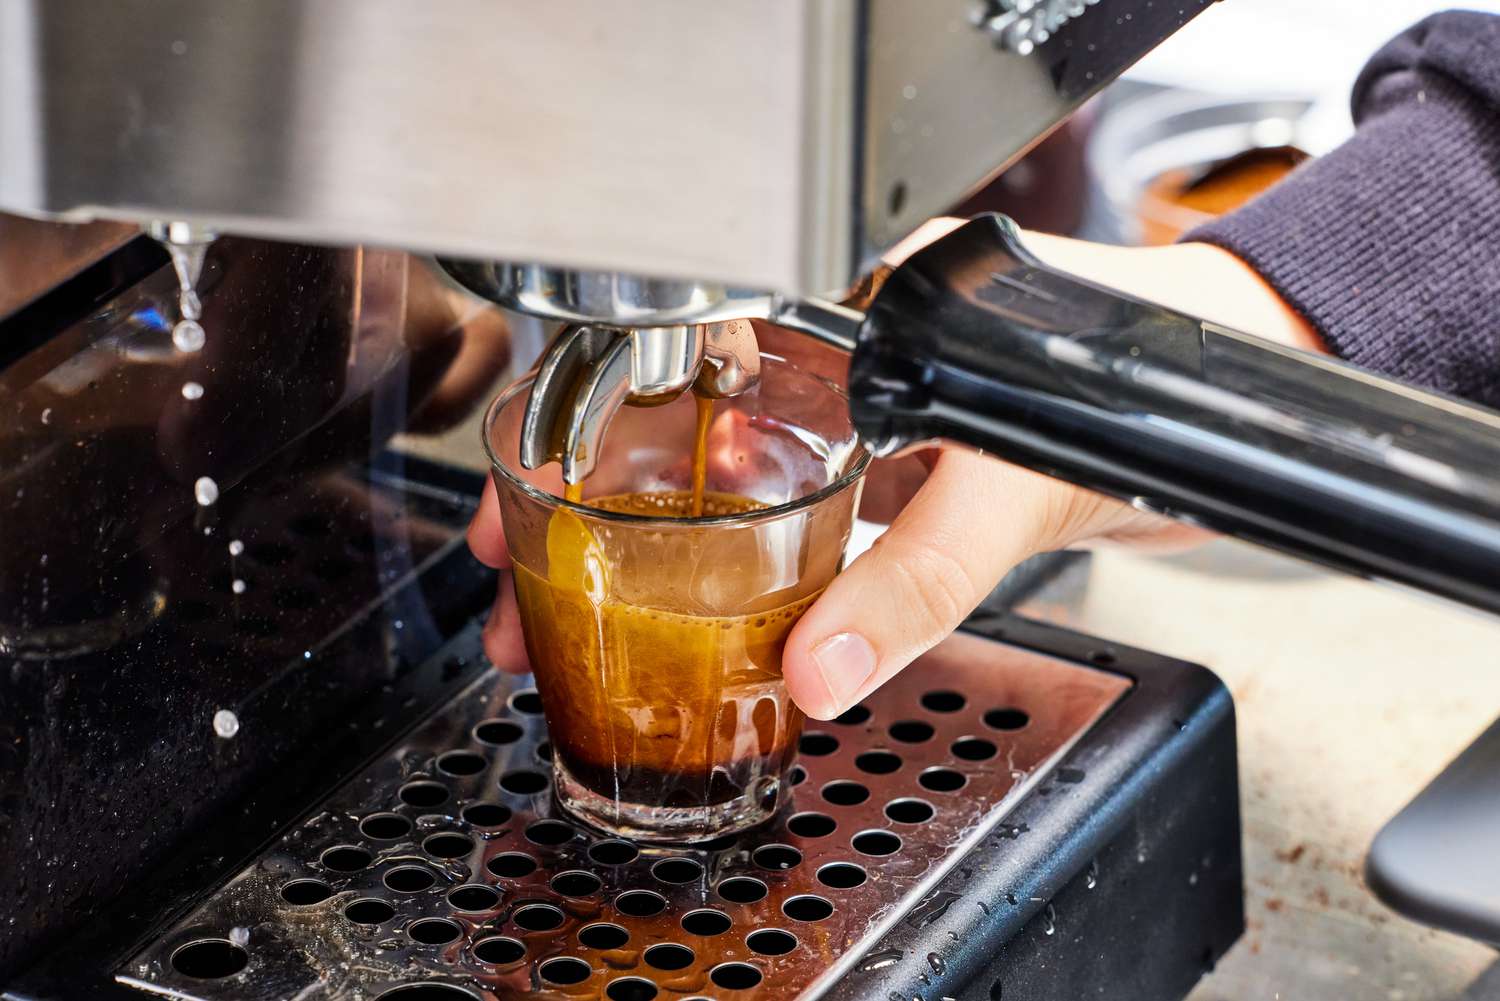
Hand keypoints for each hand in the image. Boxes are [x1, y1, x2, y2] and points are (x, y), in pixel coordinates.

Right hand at [467, 218, 1325, 718]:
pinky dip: (745, 571)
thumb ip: (918, 581)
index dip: (595, 440)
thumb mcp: (1008, 492)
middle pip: (683, 437)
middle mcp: (845, 358)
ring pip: (731, 484)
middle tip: (519, 580)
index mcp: (852, 313)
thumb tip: (822, 663)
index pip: (685, 366)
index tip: (537, 501)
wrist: (1227, 412)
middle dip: (597, 512)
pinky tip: (703, 613)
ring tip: (584, 609)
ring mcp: (868, 417)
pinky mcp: (902, 471)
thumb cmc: (1133, 394)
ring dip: (660, 549)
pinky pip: (797, 522)